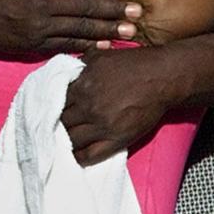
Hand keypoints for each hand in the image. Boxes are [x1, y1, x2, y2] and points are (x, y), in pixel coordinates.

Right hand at [0, 0, 141, 54]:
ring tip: (130, 31)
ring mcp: (41, 25)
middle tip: (138, 12)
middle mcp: (43, 1)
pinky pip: (68, 44)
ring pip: (81, 27)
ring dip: (108, 29)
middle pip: (86, 5)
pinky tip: (106, 45)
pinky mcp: (37, 44)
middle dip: (114, 9)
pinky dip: (89, 44)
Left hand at [60, 47, 172, 165]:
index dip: (51, 105)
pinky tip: (75, 155)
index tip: (50, 109)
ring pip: (71, 139)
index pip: (55, 100)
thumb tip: (66, 71)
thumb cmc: (134, 63)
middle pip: (61, 121)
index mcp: (82, 85)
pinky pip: (89, 155)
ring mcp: (101, 125)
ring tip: (62, 141)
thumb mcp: (102, 56)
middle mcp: (88, 106)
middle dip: (55, 123)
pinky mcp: (116, 139)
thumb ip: (81, 63)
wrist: (162, 77)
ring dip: (65, 140)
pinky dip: (78, 157)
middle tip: (54, 127)